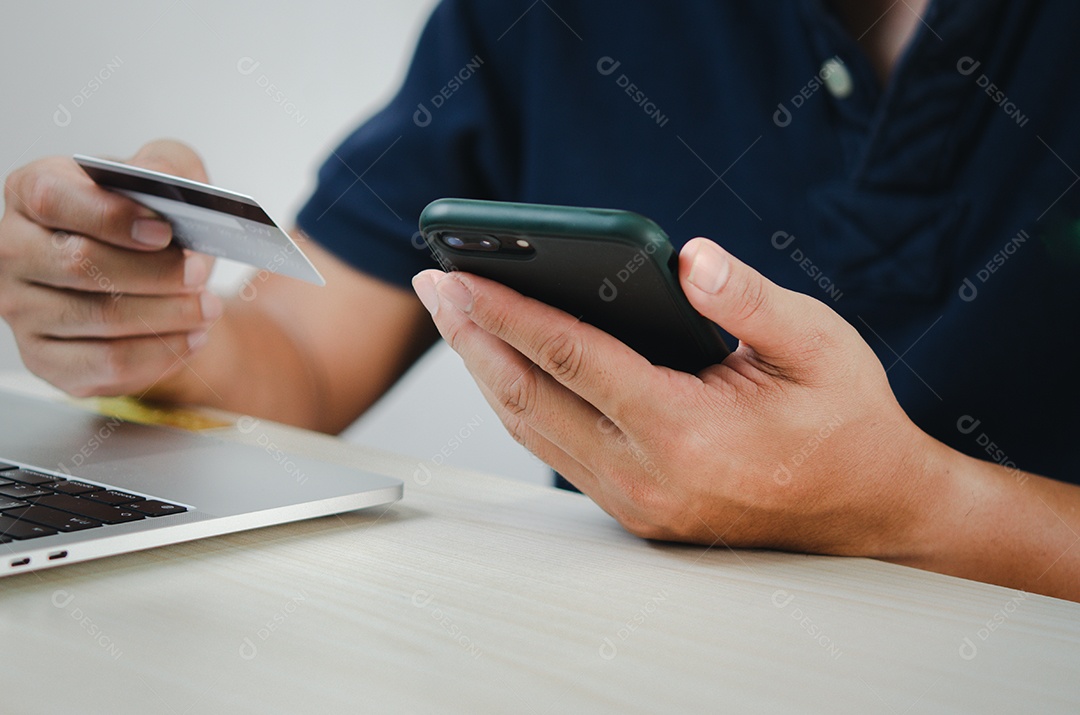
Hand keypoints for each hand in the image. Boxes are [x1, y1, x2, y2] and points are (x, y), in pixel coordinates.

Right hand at [0, 140, 219, 396]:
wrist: (153, 281)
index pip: (52, 198)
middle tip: (199, 275)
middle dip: (153, 273)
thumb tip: (155, 178)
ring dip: (168, 315)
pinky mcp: (46, 358)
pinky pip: (107, 363)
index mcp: (31, 192)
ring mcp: (22, 309)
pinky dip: (160, 352)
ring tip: (207, 308)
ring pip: (100, 318)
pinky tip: (191, 337)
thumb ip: (165, 165)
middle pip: (80, 264)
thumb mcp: (168, 178)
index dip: (111, 217)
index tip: (163, 231)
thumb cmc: (152, 223)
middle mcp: (13, 250)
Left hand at [411, 238, 949, 559]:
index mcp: (686, 432)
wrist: (869, 513)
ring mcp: (634, 502)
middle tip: (435, 284)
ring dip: (486, 369)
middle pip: (528, 398)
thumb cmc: (847, 423)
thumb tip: (687, 257)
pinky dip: (519, 402)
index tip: (460, 276)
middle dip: (473, 337)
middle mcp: (645, 476)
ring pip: (530, 430)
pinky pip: (553, 450)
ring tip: (456, 316)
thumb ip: (749, 300)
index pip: (572, 359)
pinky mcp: (632, 510)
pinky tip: (503, 364)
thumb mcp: (819, 346)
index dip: (508, 313)